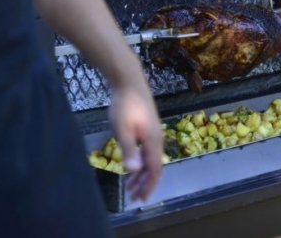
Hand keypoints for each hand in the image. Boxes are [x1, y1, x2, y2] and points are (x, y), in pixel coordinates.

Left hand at [108, 75, 162, 201]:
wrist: (129, 81)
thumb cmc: (125, 105)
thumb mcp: (123, 129)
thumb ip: (129, 150)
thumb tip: (134, 170)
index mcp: (153, 141)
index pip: (155, 169)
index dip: (149, 185)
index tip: (142, 199)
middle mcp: (157, 138)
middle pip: (154, 166)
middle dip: (145, 183)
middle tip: (134, 197)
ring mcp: (152, 132)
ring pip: (150, 159)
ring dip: (141, 174)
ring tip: (130, 186)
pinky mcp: (147, 127)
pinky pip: (146, 151)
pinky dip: (140, 162)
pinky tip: (132, 165)